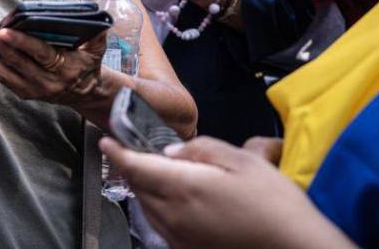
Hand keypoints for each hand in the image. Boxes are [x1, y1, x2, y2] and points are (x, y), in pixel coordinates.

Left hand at [0, 20, 104, 107]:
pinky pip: (0, 78)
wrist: (85, 93)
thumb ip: (97, 33)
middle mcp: (46, 81)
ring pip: (2, 72)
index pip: (39, 54)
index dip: (21, 42)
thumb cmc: (88, 64)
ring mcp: (32, 89)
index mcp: (64, 68)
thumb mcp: (97, 48)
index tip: (4, 31)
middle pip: (15, 61)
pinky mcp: (22, 92)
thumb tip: (98, 19)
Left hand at [99, 136, 351, 248]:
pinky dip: (160, 209)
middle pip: (138, 187)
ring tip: (157, 173)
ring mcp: (180, 238)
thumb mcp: (242, 160)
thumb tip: (170, 152)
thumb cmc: (273, 203)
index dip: (116, 152)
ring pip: (147, 208)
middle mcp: (173, 216)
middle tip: (136, 151)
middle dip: (132, 168)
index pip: (135, 167)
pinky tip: (177, 202)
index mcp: (183, 187)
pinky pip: (162, 227)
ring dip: (145, 189)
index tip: (105, 140)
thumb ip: (201, 149)